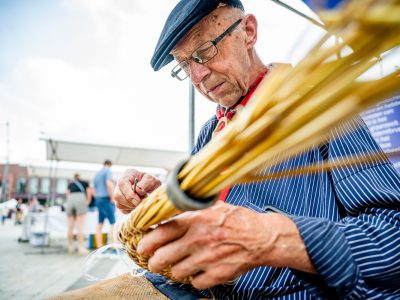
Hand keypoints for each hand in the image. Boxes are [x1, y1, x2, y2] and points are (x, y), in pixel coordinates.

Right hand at [114, 169, 160, 213]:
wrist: (153, 189)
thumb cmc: (151, 183)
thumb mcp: (152, 180)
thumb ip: (146, 183)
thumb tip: (137, 190)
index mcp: (128, 175)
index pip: (122, 184)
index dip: (129, 194)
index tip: (139, 200)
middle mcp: (120, 184)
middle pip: (117, 196)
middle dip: (130, 202)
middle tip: (141, 202)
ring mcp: (119, 194)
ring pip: (119, 204)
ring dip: (131, 206)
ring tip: (141, 201)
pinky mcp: (121, 203)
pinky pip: (122, 210)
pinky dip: (131, 210)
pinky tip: (137, 205)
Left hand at [137, 202, 314, 288]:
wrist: (262, 237)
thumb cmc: (237, 220)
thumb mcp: (212, 207)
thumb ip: (190, 210)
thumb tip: (167, 214)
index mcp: (195, 219)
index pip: (161, 232)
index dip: (146, 241)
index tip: (142, 246)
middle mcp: (198, 239)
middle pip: (163, 257)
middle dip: (154, 261)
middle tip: (154, 261)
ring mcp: (207, 259)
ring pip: (176, 272)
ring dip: (175, 270)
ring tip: (179, 265)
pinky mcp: (217, 274)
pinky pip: (195, 283)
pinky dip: (194, 279)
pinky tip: (199, 271)